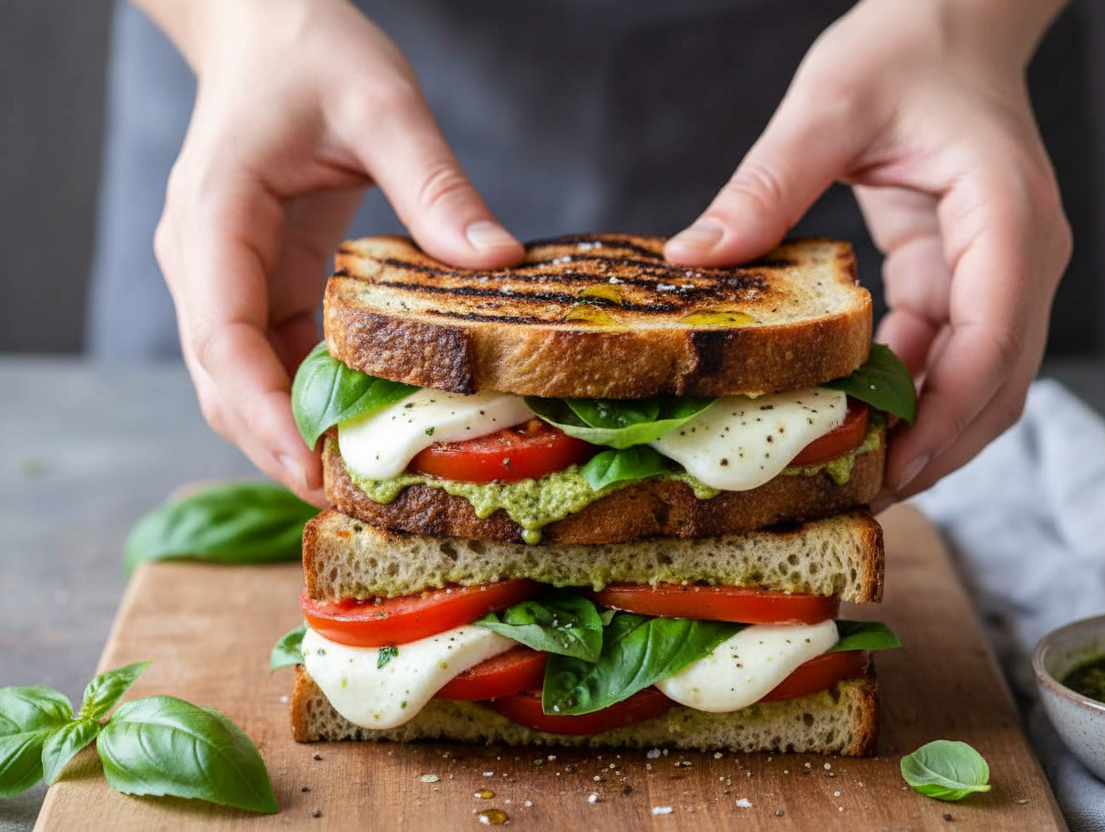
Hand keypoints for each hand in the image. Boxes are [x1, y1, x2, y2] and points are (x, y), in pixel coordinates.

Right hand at [147, 0, 522, 503]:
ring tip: (370, 480)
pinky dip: (316, 399)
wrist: (271, 32)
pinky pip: (279, 360)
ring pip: (246, 382)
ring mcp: (229, 279)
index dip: (262, 410)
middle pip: (224, 380)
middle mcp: (206, 260)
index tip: (311, 465)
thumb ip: (434, 182)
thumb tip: (495, 261)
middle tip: (355, 498)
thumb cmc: (313, 54)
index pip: (221, 333)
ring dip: (298, 433)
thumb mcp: (382, 103)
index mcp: (215, 216)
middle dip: (281, 444)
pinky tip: (373, 425)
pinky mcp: (262, 286)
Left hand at [665, 0, 1071, 504]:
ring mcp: (998, 274)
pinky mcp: (963, 280)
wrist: (948, 25)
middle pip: (997, 383)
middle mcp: (1020, 256)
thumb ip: (768, 182)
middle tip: (856, 492)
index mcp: (1007, 214)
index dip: (946, 411)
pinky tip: (849, 418)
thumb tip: (696, 257)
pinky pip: (943, 356)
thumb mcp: (830, 105)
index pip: (995, 335)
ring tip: (848, 474)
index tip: (892, 463)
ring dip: (921, 432)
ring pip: (977, 383)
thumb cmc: (907, 51)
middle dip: (934, 445)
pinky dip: (904, 394)